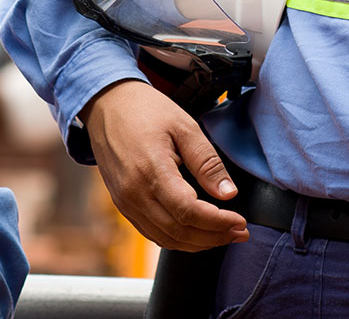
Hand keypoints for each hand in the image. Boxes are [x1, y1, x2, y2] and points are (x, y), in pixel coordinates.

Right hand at [82, 78, 249, 251]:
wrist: (107, 105)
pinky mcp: (123, 205)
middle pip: (179, 231)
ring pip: (166, 239)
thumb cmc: (146, 110)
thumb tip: (229, 194)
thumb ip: (206, 162)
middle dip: (214, 237)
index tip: (240, 222)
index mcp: (151, 170)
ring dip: (198, 243)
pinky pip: (152, 233)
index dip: (218, 222)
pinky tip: (197, 231)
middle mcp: (134, 193)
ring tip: (223, 234)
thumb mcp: (184, 126)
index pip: (188, 211)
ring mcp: (126, 202)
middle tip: (240, 232)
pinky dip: (178, 239)